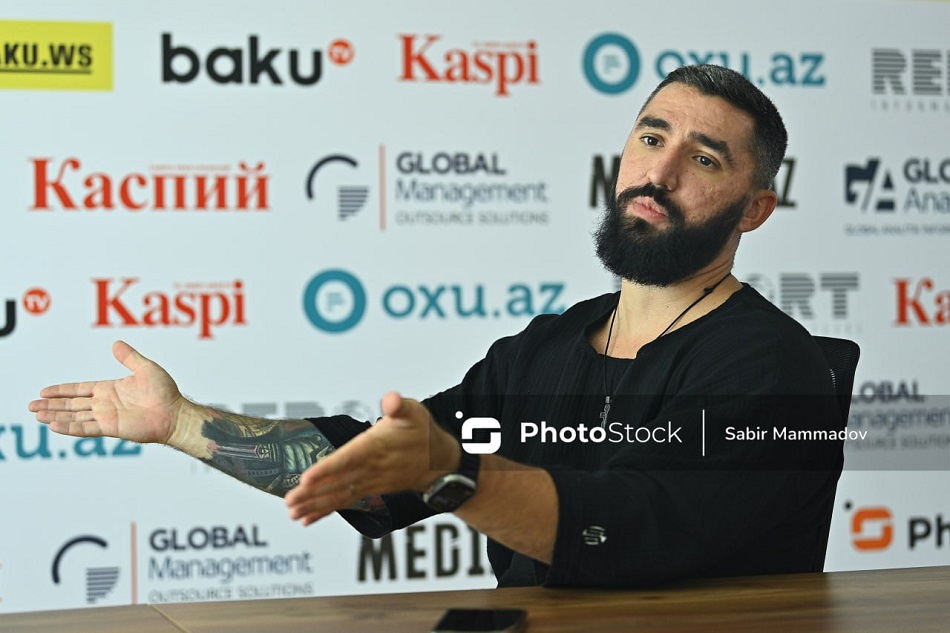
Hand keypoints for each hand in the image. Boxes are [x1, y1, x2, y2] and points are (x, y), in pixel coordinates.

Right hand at [28, 340, 185, 443]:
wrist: (175, 413)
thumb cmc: (165, 392)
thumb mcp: (145, 368)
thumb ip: (129, 357)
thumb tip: (116, 343)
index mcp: (109, 389)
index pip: (79, 390)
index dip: (62, 390)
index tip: (44, 391)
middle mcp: (105, 404)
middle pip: (72, 404)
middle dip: (51, 404)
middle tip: (31, 405)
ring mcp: (106, 417)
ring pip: (74, 416)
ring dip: (55, 415)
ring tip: (37, 414)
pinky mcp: (111, 428)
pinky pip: (86, 428)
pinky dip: (69, 427)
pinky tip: (54, 425)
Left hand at [285, 392, 459, 525]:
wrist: (439, 460)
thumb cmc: (421, 432)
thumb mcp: (414, 411)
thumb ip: (400, 406)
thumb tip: (391, 400)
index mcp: (377, 447)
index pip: (348, 459)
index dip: (327, 469)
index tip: (307, 478)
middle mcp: (372, 468)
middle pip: (338, 482)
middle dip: (313, 493)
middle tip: (290, 501)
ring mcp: (370, 482)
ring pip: (339, 495)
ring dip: (315, 504)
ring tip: (293, 512)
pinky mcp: (370, 489)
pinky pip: (345, 501)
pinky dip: (326, 510)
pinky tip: (308, 518)